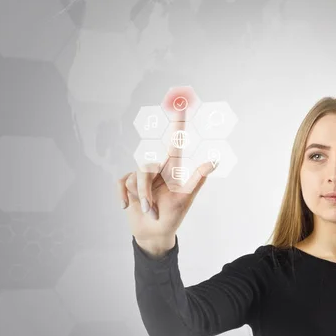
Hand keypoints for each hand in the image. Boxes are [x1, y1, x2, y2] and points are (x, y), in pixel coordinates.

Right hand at [117, 113, 218, 243]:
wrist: (153, 233)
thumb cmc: (172, 217)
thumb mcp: (185, 199)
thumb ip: (196, 179)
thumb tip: (214, 160)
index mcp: (173, 169)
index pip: (175, 141)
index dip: (177, 122)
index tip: (180, 102)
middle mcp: (157, 169)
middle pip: (146, 167)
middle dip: (146, 192)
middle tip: (153, 210)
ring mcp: (142, 176)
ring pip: (134, 177)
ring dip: (140, 197)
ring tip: (148, 211)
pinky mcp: (129, 184)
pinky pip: (121, 182)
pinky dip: (123, 196)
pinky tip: (126, 206)